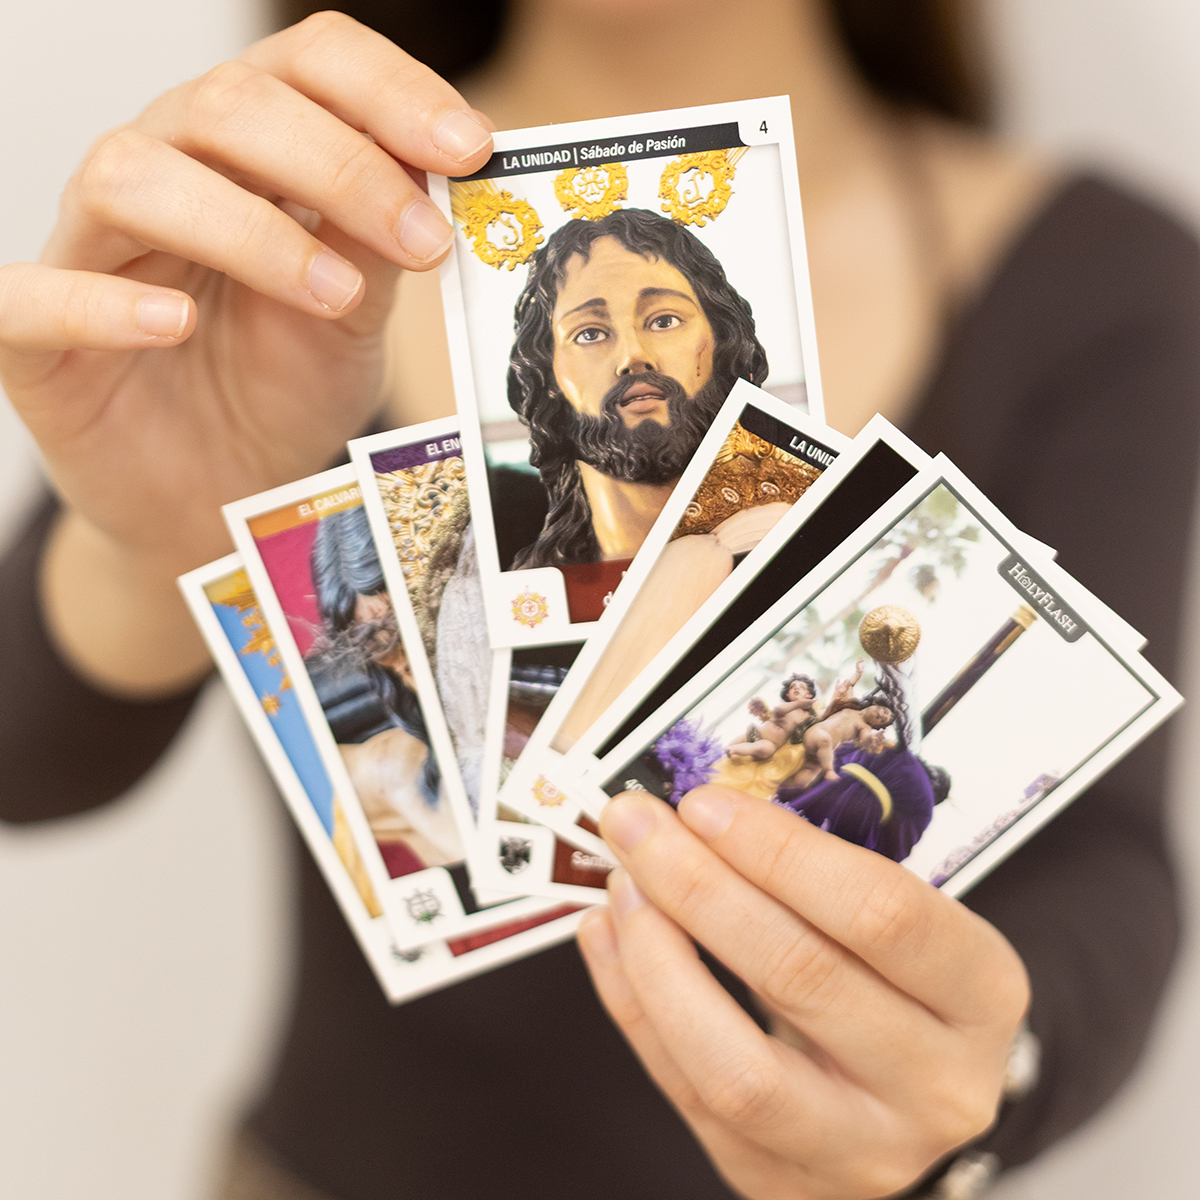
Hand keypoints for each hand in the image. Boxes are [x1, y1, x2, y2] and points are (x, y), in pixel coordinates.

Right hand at [0, 12, 491, 578]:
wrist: (223, 496)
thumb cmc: (282, 391)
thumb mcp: (354, 320)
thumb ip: (379, 247)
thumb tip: (434, 175)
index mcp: (250, 151)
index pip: (309, 65)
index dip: (391, 91)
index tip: (470, 149)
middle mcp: (167, 170)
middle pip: (228, 103)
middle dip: (340, 165)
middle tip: (421, 240)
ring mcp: (94, 248)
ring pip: (132, 176)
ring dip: (248, 229)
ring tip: (333, 297)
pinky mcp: (37, 337)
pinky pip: (32, 296)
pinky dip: (103, 304)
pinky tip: (179, 323)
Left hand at [578, 787, 1028, 1198]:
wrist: (909, 1105)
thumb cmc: (898, 986)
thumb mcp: (896, 925)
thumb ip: (815, 878)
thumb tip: (699, 816)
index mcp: (981, 994)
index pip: (882, 912)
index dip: (781, 852)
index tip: (705, 804)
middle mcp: (935, 1084)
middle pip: (800, 976)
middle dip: (699, 885)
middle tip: (638, 825)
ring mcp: (860, 1150)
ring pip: (736, 1066)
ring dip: (658, 959)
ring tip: (622, 888)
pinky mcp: (779, 1179)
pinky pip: (687, 1093)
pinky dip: (634, 1005)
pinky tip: (609, 937)